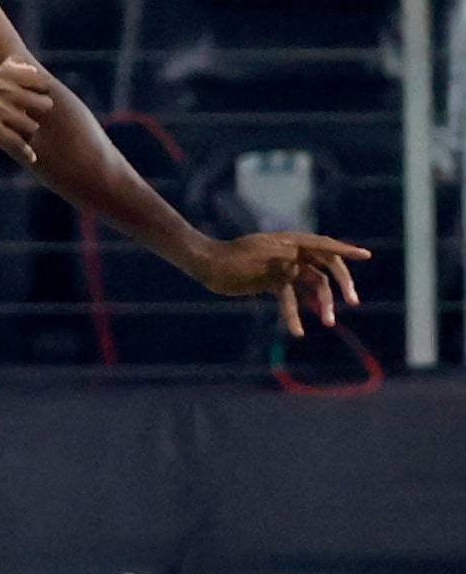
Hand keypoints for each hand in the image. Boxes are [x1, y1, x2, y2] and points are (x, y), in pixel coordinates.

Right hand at [0, 56, 53, 166]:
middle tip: (26, 122)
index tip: (37, 101)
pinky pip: (17, 142)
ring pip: (31, 126)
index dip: (42, 93)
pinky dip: (25, 152)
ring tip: (17, 137)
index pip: (37, 80)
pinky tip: (31, 157)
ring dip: (27, 135)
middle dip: (38, 116)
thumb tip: (33, 66)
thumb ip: (8, 71)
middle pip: (41, 103)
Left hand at [192, 231, 370, 336]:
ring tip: (328, 323)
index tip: (366, 255)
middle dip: (340, 282)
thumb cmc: (229, 262)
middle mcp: (288, 253)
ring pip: (311, 284)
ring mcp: (282, 267)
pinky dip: (296, 312)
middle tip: (353, 300)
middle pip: (323, 265)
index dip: (345, 250)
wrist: (206, 267)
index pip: (322, 245)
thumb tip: (296, 263)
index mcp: (287, 242)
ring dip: (321, 302)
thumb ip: (277, 264)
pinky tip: (297, 331)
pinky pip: (292, 297)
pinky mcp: (273, 281)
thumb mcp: (255, 263)